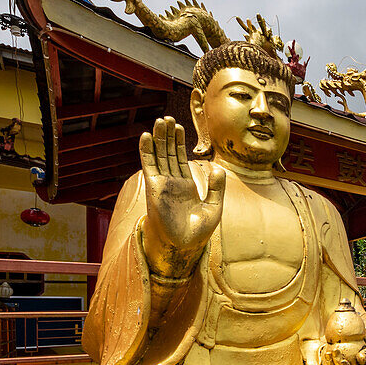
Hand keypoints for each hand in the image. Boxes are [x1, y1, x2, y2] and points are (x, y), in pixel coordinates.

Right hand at [140, 117, 225, 277]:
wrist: (186, 246)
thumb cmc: (198, 232)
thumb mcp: (214, 206)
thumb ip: (217, 186)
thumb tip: (219, 167)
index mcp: (186, 186)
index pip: (180, 160)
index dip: (178, 143)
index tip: (179, 127)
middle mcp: (172, 183)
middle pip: (168, 154)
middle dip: (168, 136)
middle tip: (168, 118)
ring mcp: (163, 184)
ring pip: (159, 156)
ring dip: (159, 138)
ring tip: (160, 121)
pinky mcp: (155, 188)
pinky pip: (150, 166)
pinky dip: (148, 151)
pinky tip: (147, 136)